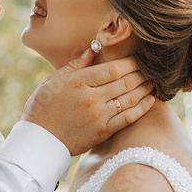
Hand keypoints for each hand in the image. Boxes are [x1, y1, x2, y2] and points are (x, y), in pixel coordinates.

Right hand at [21, 48, 154, 155]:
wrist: (38, 141)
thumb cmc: (42, 108)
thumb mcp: (52, 81)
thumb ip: (75, 65)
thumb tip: (93, 49)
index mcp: (79, 81)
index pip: (114, 68)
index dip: (131, 63)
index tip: (138, 60)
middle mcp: (91, 98)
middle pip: (125, 82)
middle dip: (142, 74)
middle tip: (151, 70)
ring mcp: (98, 116)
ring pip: (130, 98)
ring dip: (145, 88)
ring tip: (153, 82)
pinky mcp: (102, 132)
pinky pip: (128, 118)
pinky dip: (142, 108)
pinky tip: (149, 100)